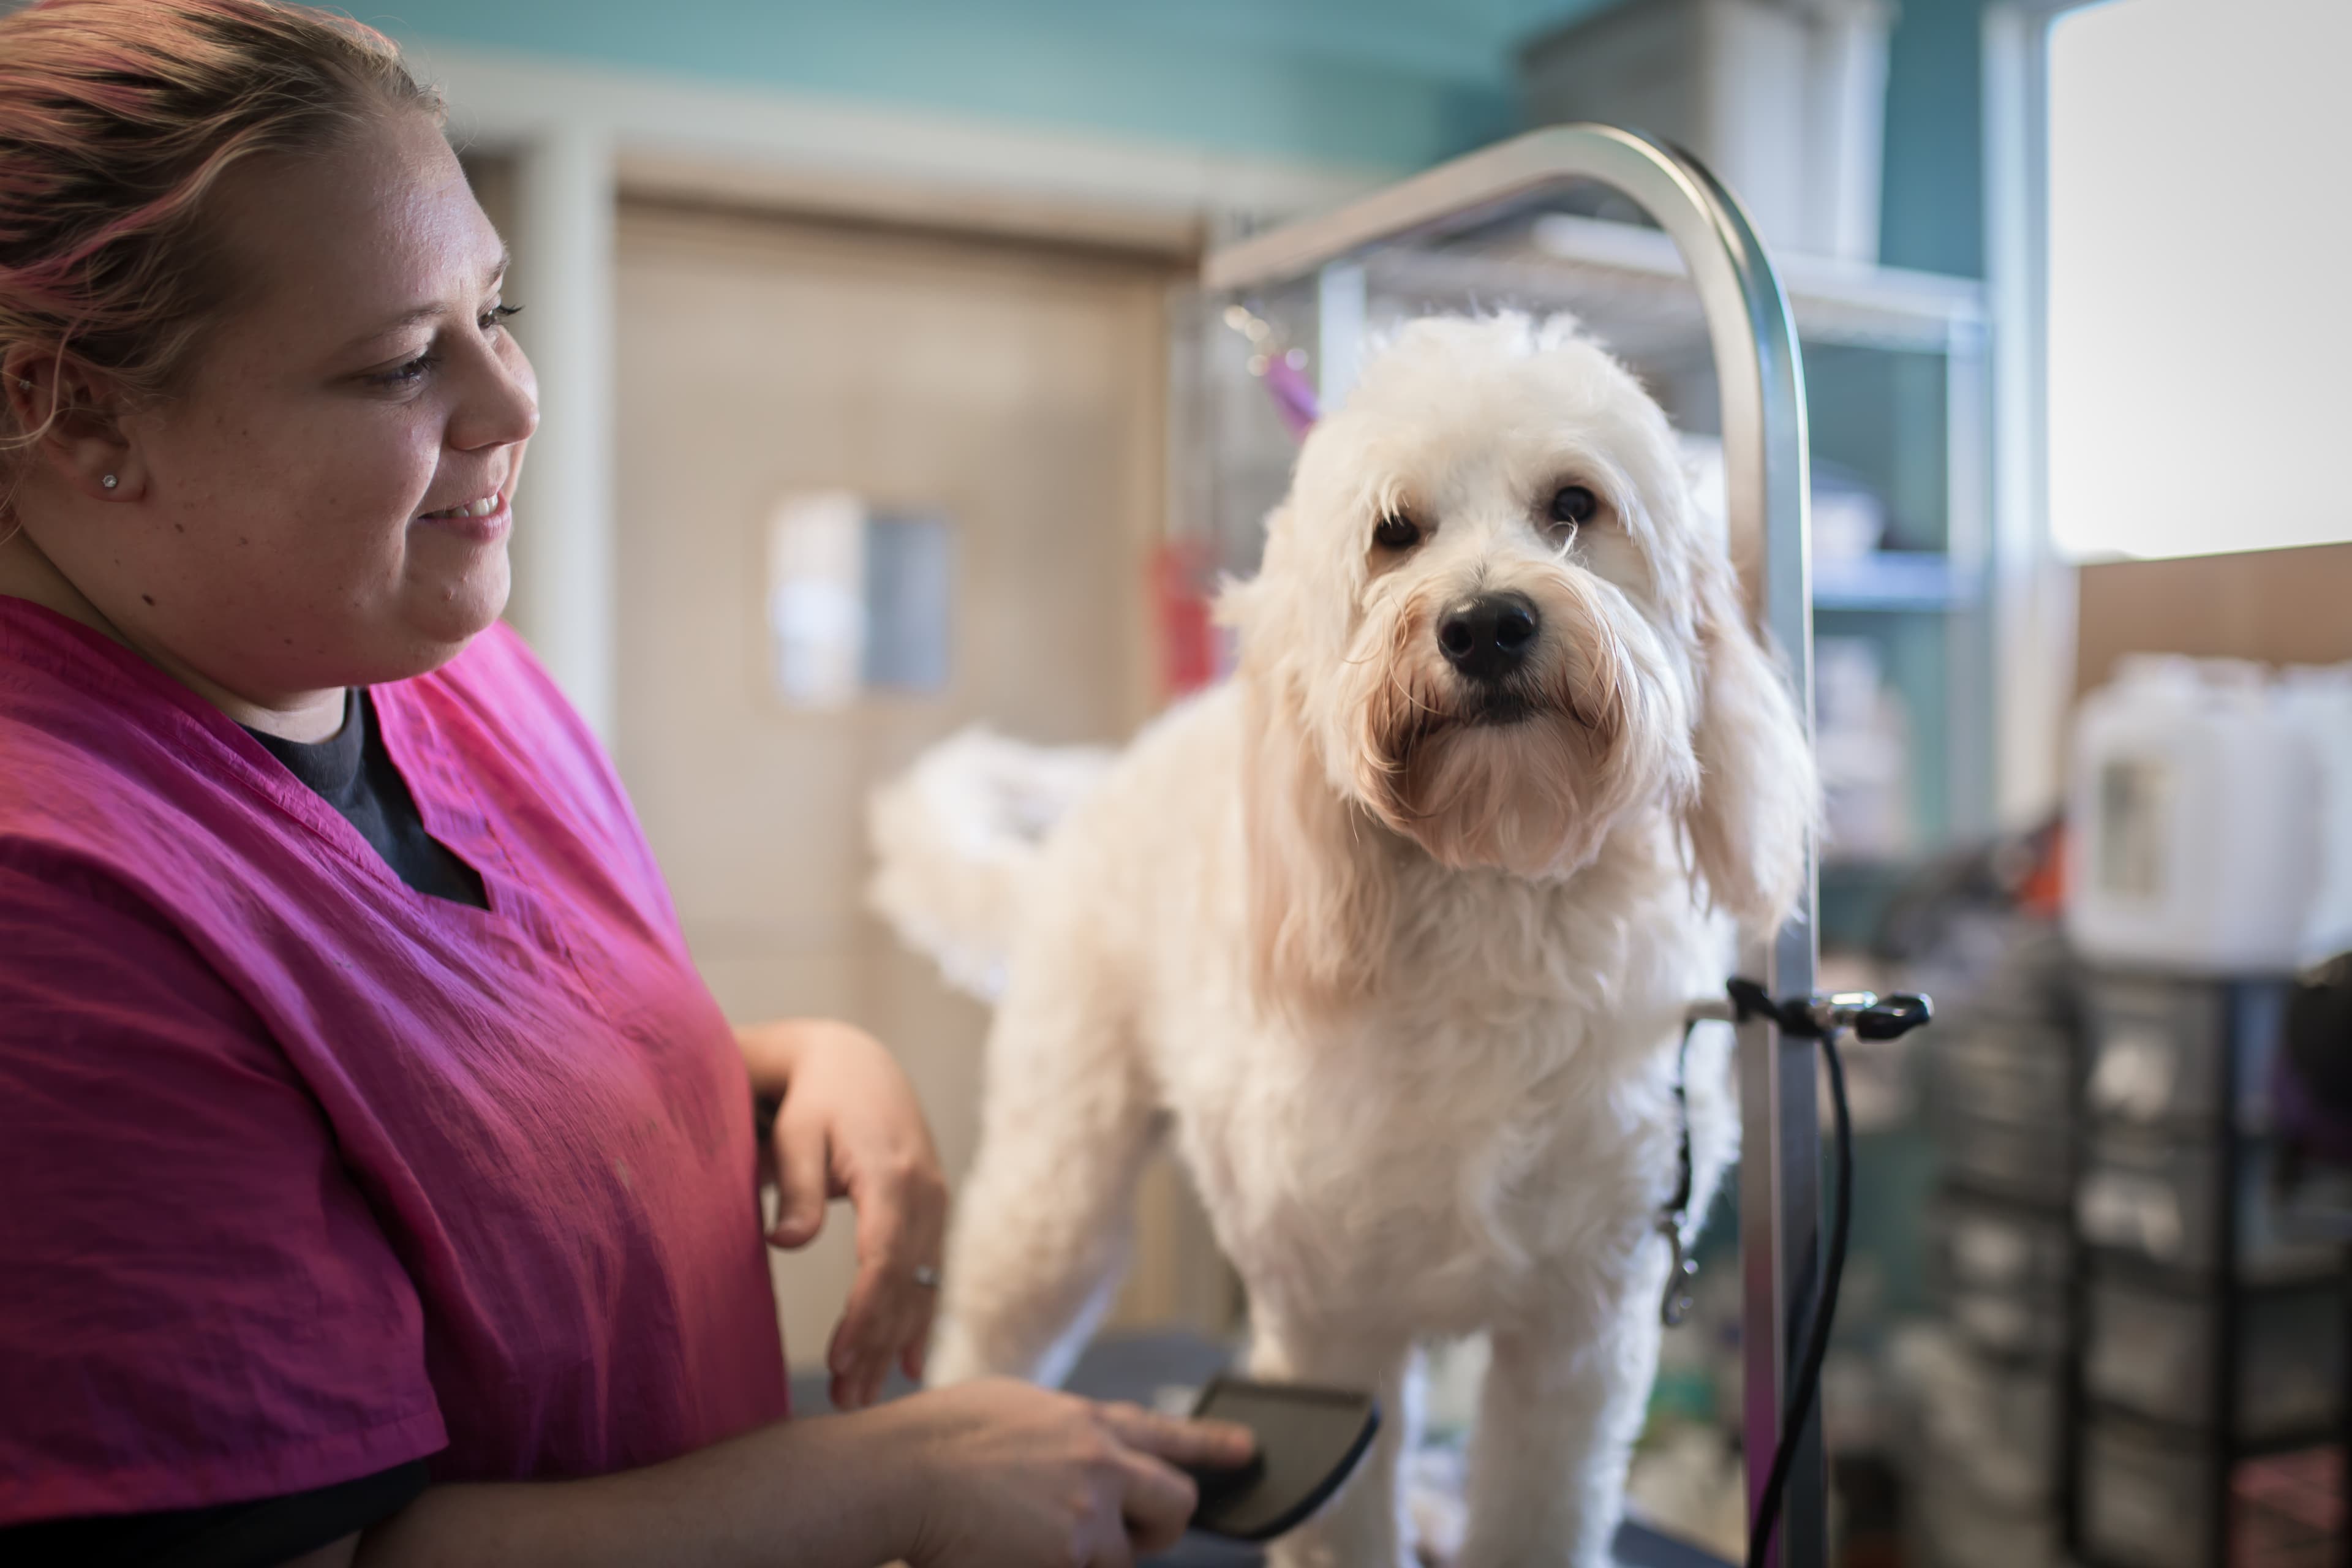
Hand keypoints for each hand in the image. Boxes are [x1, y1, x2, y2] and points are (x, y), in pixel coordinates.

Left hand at [739, 1019, 946, 1409]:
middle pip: (908, 1284)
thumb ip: (795, 1186)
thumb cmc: (816, 1100)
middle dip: (877, 1344)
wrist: (857, 1064)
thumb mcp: (795, 1134)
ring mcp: (936, 1205)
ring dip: (894, 1342)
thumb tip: (786, 1242)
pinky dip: (918, 1320)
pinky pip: (930, 1276)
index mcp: (891, 1173)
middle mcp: (926, 1193)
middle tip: (844, 1399)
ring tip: (859, 1396)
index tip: (838, 1356)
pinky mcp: (932, 1215)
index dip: (866, 1311)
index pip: (886, 1256)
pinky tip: (908, 1365)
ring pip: (922, 1286)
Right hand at [886, 1380, 1255, 1567]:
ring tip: (1027, 1538)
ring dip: (1089, 1557)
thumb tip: (1092, 1456)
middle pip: (1175, 1502)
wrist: (902, 1470)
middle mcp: (1101, 1462)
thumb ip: (1065, 1435)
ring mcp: (1089, 1513)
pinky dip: (1062, 1567)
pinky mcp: (1070, 1557)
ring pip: (1123, 1556)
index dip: (1214, 1446)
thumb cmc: (939, 1440)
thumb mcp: (1016, 1412)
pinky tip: (1014, 1552)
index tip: (1248, 1453)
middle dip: (1159, 1525)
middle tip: (1128, 1536)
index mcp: (1085, 1420)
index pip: (1168, 1433)